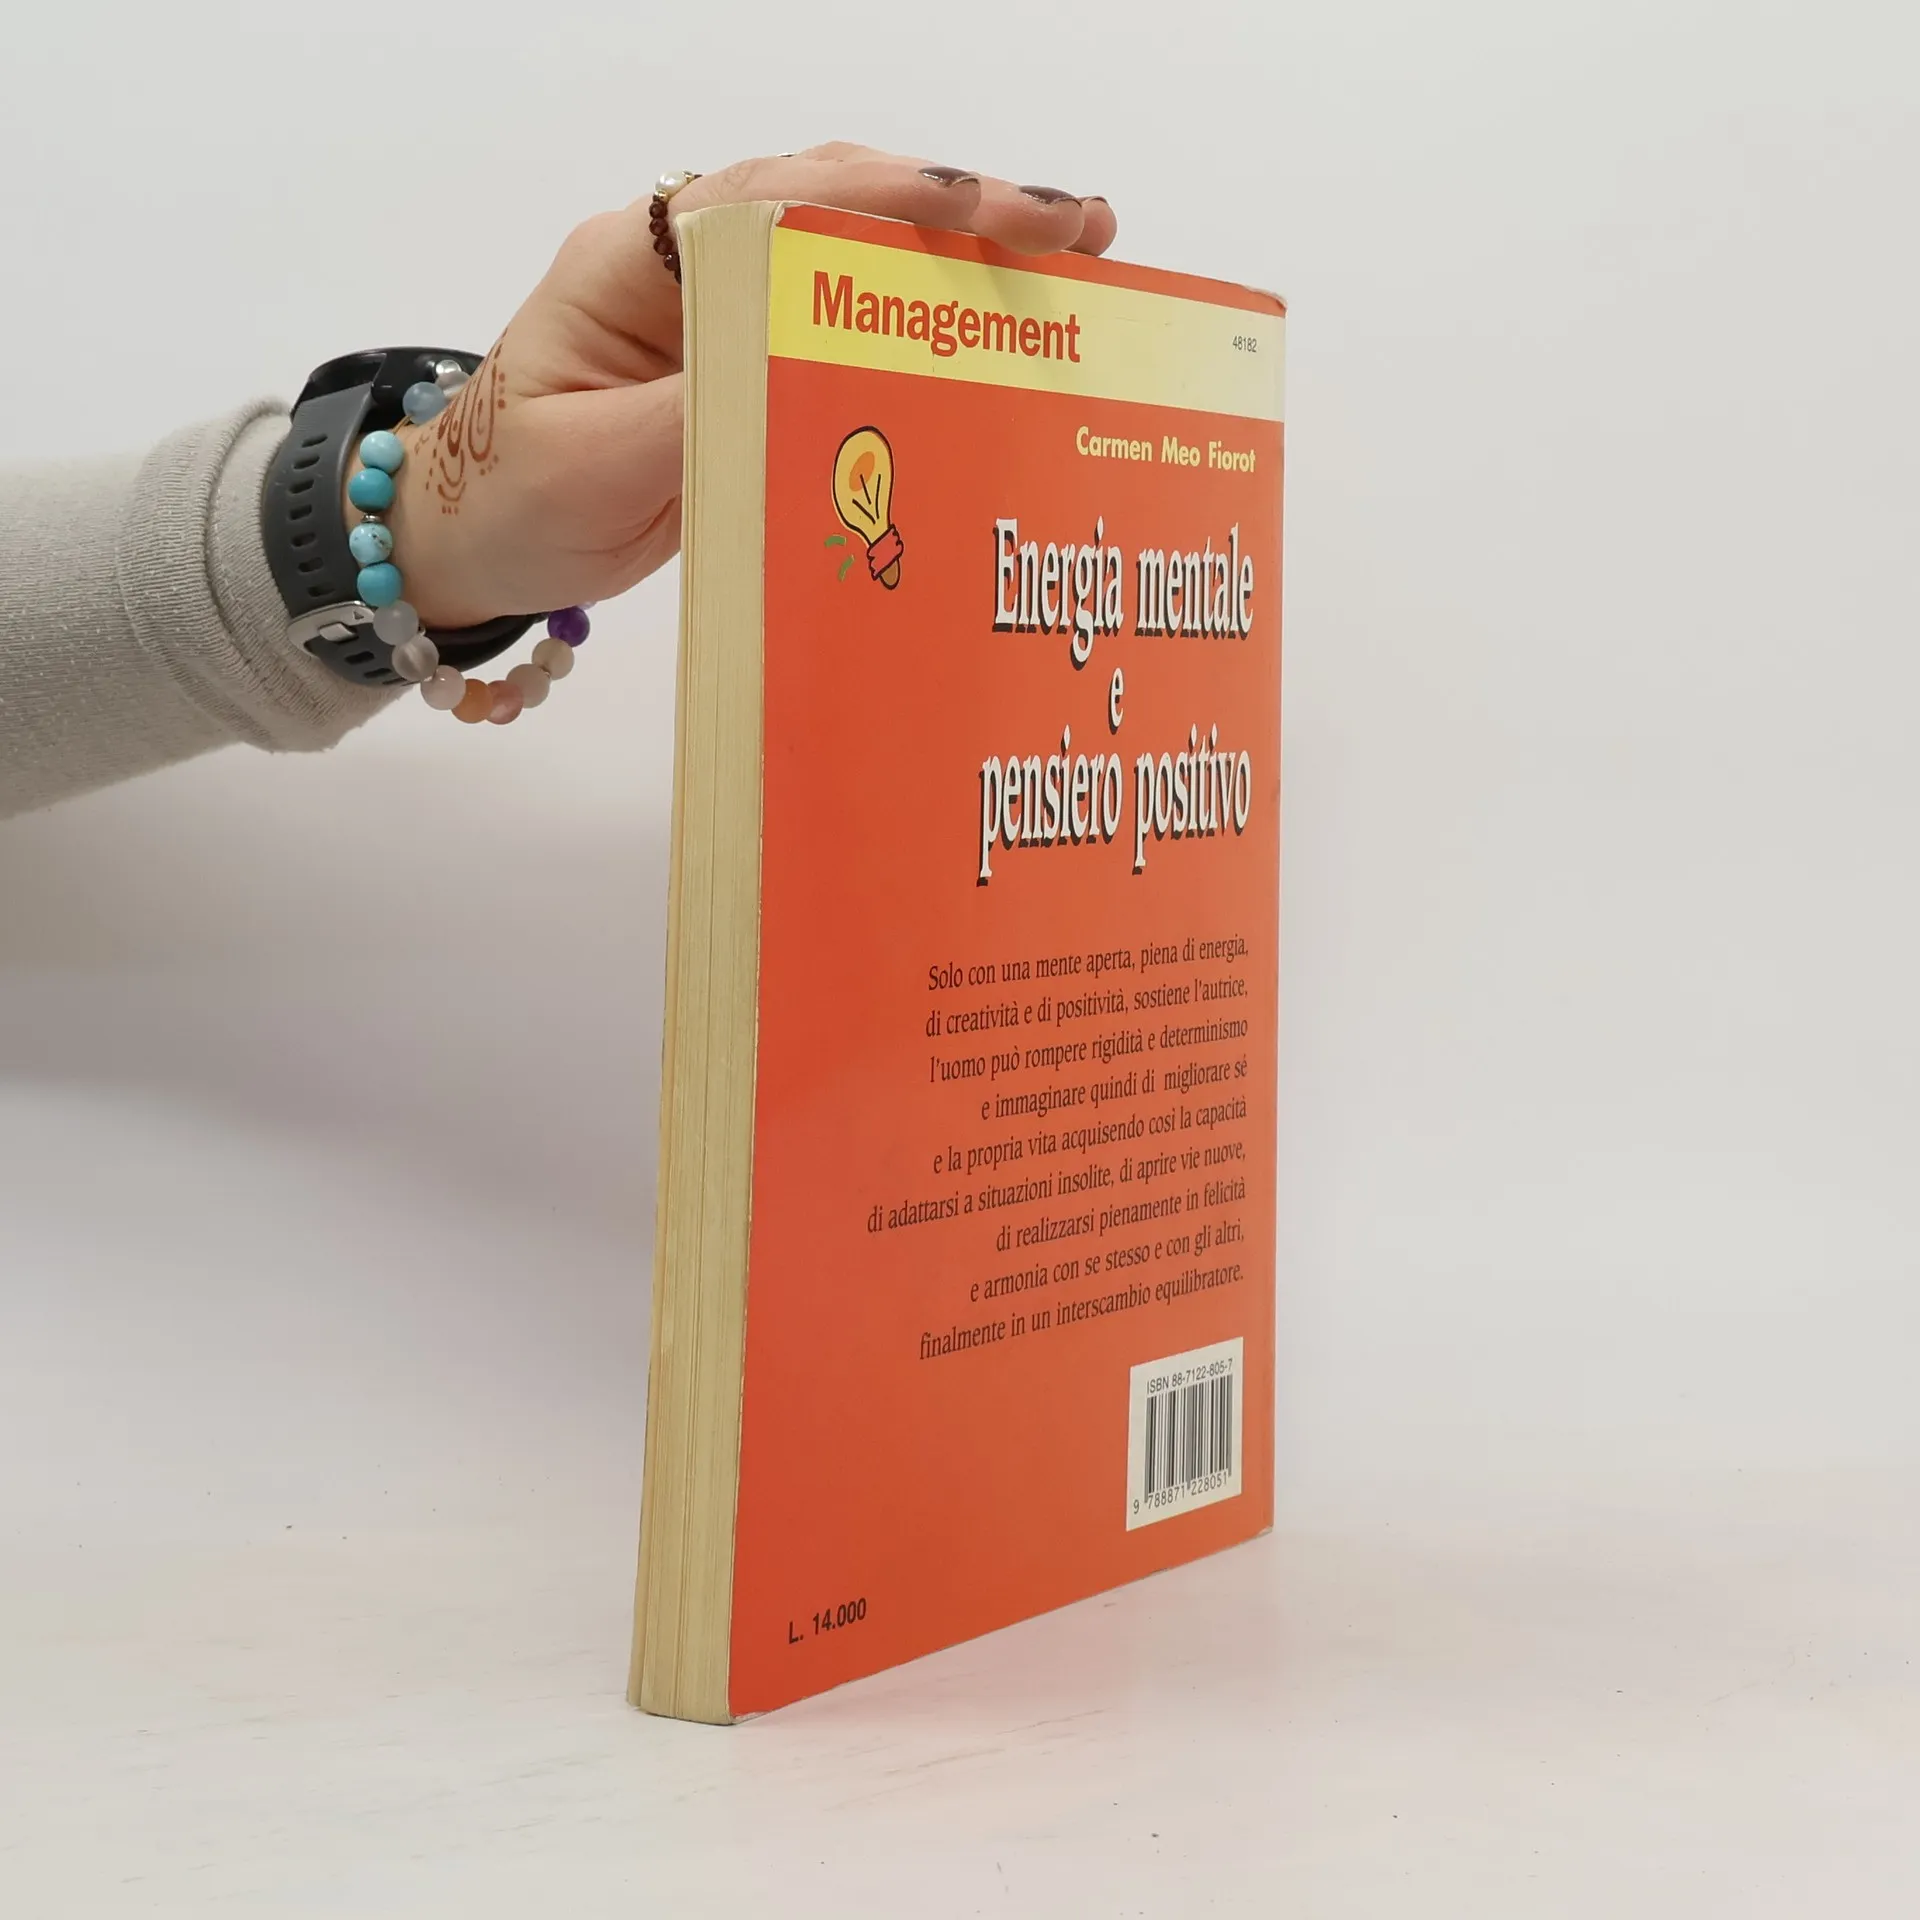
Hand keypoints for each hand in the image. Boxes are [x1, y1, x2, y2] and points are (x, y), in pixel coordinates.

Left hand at [375, 144, 1117, 629]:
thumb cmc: (510, 496)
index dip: (894, 202)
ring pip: (851, 258)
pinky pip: (843, 333)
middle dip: (962, 211)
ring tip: (1072, 262)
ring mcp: (720, 317)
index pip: (782, 203)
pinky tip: (992, 335)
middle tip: (1082, 229)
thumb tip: (799, 380)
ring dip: (958, 257)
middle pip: (837, 205)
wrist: (469, 540)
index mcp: (637, 264)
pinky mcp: (746, 372)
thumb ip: (693, 416)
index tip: (991, 214)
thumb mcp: (593, 463)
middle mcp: (687, 269)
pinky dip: (922, 325)